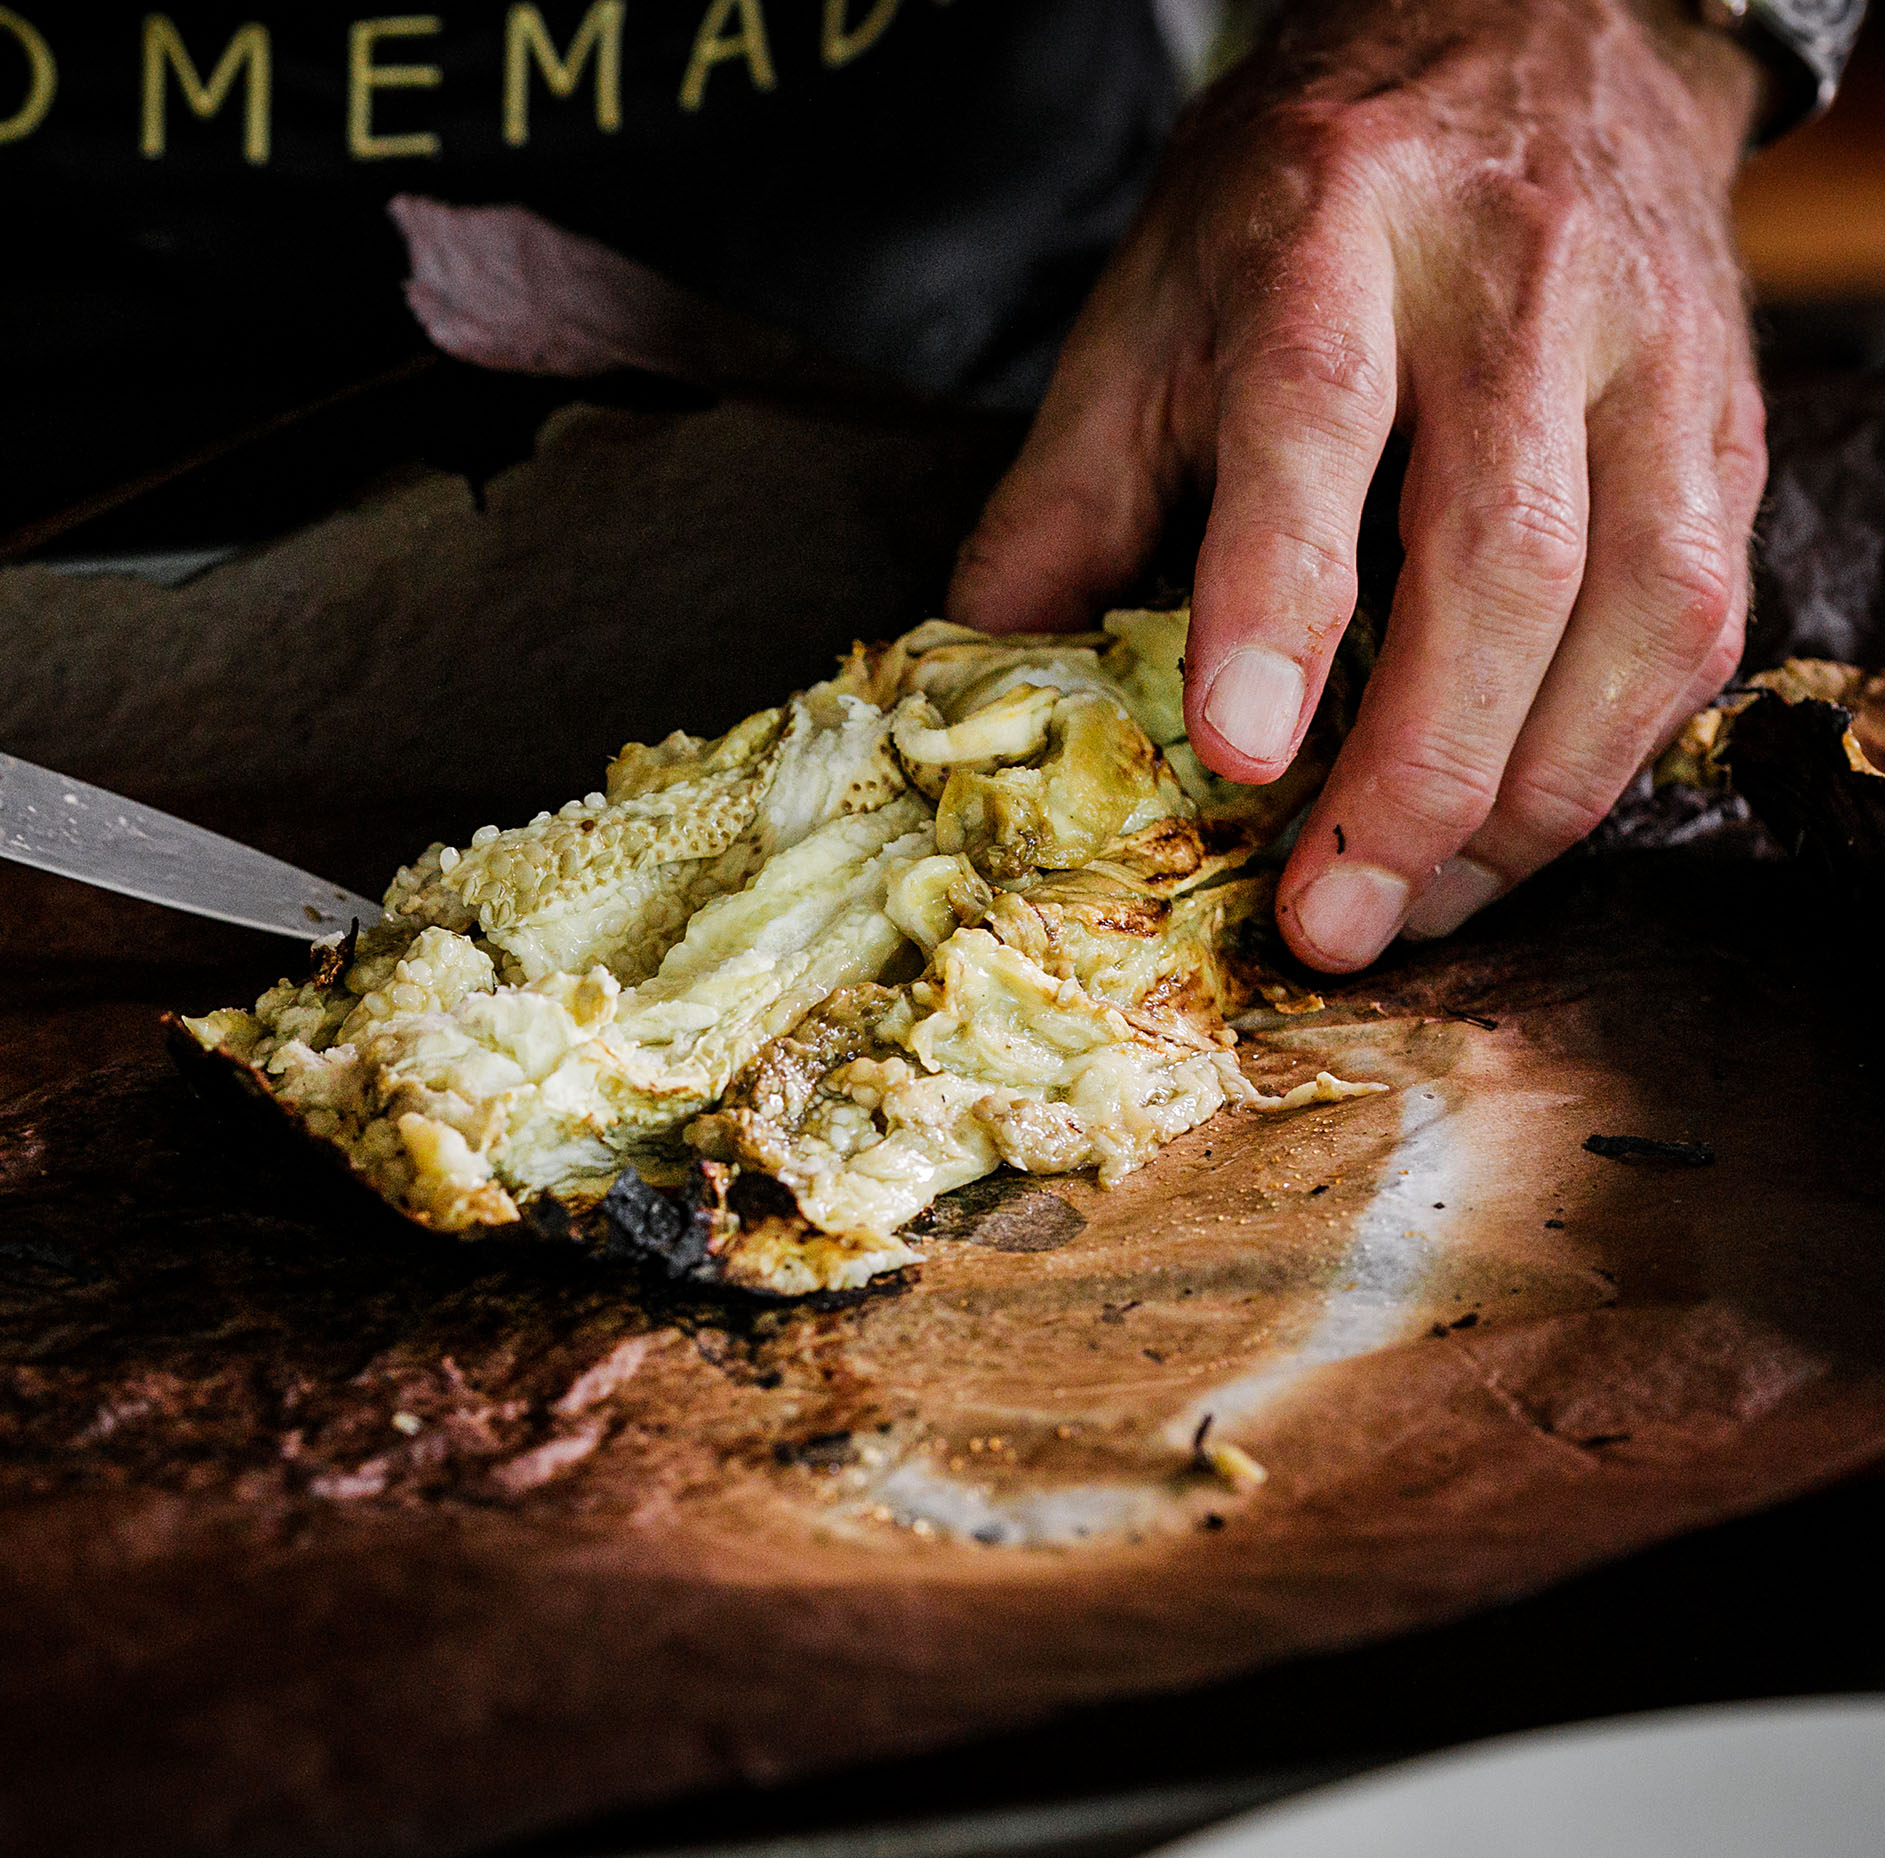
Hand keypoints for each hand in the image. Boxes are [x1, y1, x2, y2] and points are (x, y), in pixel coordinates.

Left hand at [948, 0, 1766, 971]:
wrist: (1524, 31)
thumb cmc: (1306, 197)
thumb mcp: (1151, 301)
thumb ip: (1068, 486)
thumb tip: (980, 666)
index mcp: (1333, 238)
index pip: (1307, 424)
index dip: (1275, 599)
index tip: (1243, 752)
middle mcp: (1514, 288)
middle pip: (1502, 554)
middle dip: (1423, 768)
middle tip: (1336, 920)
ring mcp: (1647, 353)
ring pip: (1641, 605)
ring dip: (1535, 795)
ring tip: (1420, 906)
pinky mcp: (1725, 416)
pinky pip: (1706, 614)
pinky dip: (1617, 745)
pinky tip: (1523, 822)